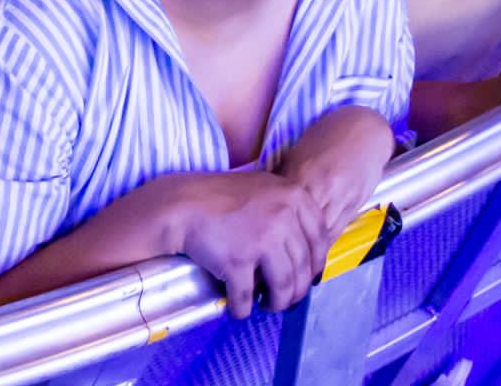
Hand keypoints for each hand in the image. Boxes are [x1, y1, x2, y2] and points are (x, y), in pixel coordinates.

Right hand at [168, 170, 331, 320]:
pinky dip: (243, 309)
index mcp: (293, 195)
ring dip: (277, 303)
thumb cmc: (219, 198)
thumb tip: (309, 249)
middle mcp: (283, 216)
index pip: (320, 239)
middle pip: (303, 266)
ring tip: (268, 305)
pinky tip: (239, 310)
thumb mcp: (263, 189)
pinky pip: (246, 296)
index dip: (316, 263)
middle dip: (296, 290)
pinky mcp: (238, 261)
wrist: (180, 204)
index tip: (310, 277)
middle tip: (287, 298)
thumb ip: (289, 210)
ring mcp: (261, 240)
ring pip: (283, 285)